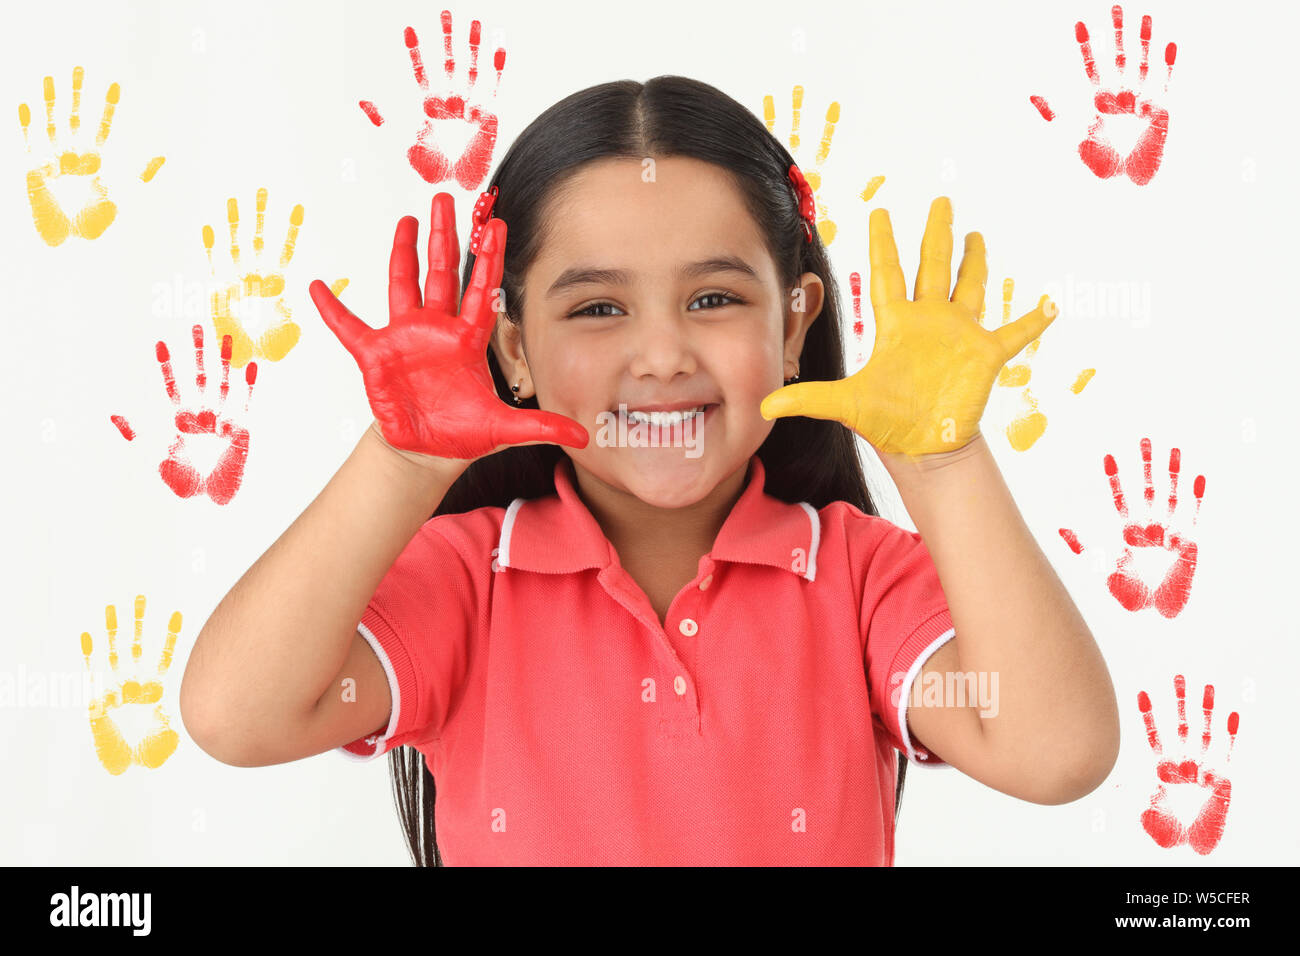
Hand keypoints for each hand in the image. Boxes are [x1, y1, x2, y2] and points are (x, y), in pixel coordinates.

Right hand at [308, 193, 588, 462]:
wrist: (427, 450)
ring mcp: (405, 337)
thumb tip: (583, 435)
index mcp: (468, 340)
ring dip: (404, 252)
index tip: (497, 223)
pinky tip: (317, 287)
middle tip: (448, 199)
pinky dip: (333, 310)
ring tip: (408, 219)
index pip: (481, 290)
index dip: (489, 258)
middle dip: (446, 236)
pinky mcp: (376, 355)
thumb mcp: (504, 430)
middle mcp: (437, 330)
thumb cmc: (464, 433)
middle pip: (443, 273)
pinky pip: (350, 327)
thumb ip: (541, 427)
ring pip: (404, 284)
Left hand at [760, 196, 1056, 459]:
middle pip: (932, 266)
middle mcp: (928, 321)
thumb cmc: (887, 423)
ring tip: (977, 234)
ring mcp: (959, 335)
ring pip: (969, 286)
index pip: (887, 273)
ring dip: (975, 261)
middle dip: (936, 234)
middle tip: (941, 201)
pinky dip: (1033, 319)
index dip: (884, 243)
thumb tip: (763, 408)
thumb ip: (807, 398)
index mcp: (896, 324)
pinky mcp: (985, 355)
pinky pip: (1014, 333)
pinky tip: (1050, 303)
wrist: (922, 449)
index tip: (880, 211)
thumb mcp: (845, 405)